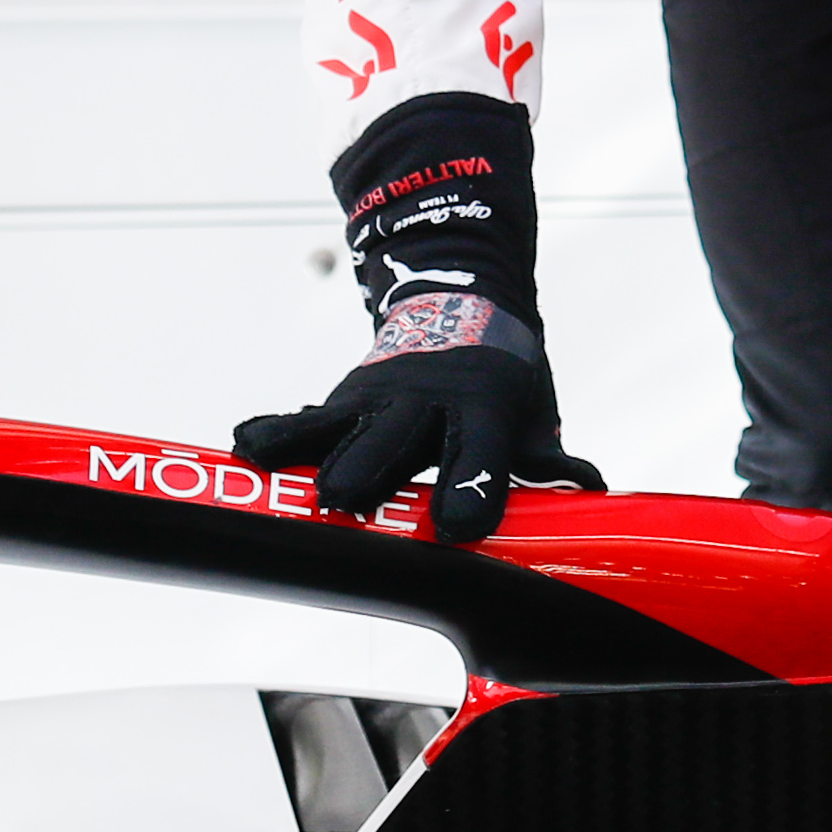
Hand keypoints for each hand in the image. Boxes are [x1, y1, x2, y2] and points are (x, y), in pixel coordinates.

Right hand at [236, 290, 601, 546]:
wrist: (462, 301)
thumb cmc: (506, 379)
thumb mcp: (536, 413)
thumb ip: (549, 459)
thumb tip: (590, 491)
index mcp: (483, 408)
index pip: (479, 455)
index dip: (471, 489)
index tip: (459, 529)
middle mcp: (425, 402)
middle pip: (392, 441)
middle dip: (369, 468)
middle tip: (344, 500)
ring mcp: (378, 397)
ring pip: (337, 426)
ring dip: (304, 449)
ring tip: (264, 467)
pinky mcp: (344, 399)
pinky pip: (306, 419)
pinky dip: (276, 431)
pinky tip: (242, 445)